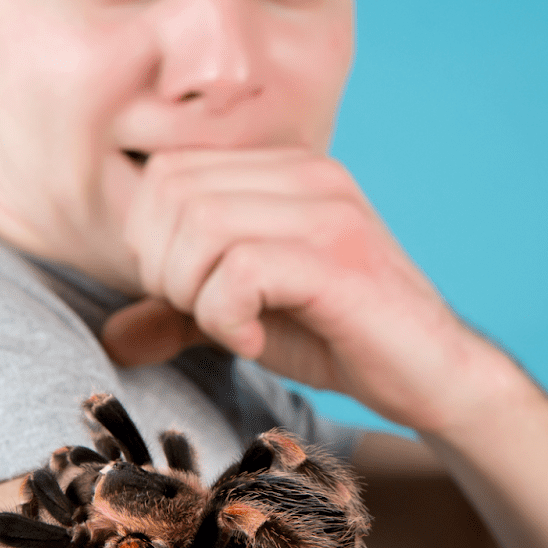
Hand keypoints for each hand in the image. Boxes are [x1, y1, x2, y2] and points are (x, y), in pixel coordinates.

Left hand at [103, 147, 496, 430]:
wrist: (434, 377)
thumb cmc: (342, 339)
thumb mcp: (245, 319)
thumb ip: (180, 314)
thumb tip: (113, 337)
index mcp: (282, 170)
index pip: (168, 173)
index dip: (153, 241)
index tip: (190, 296)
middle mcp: (306, 174)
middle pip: (172, 192)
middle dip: (166, 267)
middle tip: (207, 316)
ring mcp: (327, 211)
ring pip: (200, 225)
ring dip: (195, 293)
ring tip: (232, 329)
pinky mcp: (339, 260)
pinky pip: (240, 269)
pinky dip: (226, 315)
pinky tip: (255, 342)